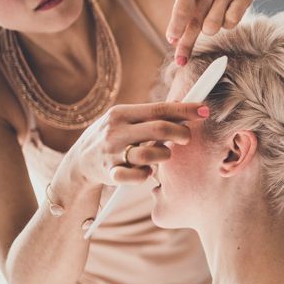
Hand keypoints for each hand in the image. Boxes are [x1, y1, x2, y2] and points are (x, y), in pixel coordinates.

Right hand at [62, 102, 208, 187]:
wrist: (79, 161)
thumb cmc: (112, 137)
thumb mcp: (125, 120)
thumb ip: (150, 116)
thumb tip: (183, 107)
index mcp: (122, 113)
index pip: (160, 108)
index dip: (185, 110)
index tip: (204, 110)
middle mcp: (116, 130)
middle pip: (159, 129)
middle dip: (180, 133)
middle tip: (187, 138)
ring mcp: (112, 152)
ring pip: (150, 154)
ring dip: (164, 155)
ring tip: (162, 154)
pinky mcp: (110, 173)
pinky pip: (137, 176)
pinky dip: (146, 174)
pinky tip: (147, 170)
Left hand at [165, 0, 260, 63]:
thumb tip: (176, 15)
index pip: (183, 7)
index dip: (177, 27)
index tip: (172, 41)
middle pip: (197, 22)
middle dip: (187, 42)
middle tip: (181, 58)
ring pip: (214, 26)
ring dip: (208, 27)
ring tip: (209, 15)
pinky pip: (231, 23)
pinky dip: (225, 22)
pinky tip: (224, 10)